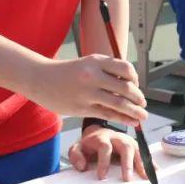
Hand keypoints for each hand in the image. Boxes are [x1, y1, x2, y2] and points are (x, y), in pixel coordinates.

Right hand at [31, 55, 146, 125]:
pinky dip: (122, 119)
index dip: (136, 79)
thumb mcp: (88, 63)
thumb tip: (131, 86)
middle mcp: (93, 75)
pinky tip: (131, 121)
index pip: (126, 69)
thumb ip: (107, 71)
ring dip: (135, 111)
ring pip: (119, 103)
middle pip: (126, 88)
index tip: (136, 86)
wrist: (41, 79)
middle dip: (138, 98)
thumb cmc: (69, 72)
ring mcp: (87, 93)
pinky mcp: (81, 108)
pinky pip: (107, 114)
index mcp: (96, 61)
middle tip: (143, 104)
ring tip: (142, 116)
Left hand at [69, 125, 145, 180]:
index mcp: (101, 138)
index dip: (104, 161)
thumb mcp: (76, 148)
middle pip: (125, 146)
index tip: (102, 176)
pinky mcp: (134, 146)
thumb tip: (83, 166)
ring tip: (145, 177)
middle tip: (127, 179)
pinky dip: (150, 162)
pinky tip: (155, 172)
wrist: (98, 134)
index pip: (105, 148)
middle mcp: (117, 138)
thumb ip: (76, 156)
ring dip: (141, 163)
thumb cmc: (88, 146)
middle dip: (127, 163)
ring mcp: (127, 140)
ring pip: (137, 149)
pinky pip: (143, 153)